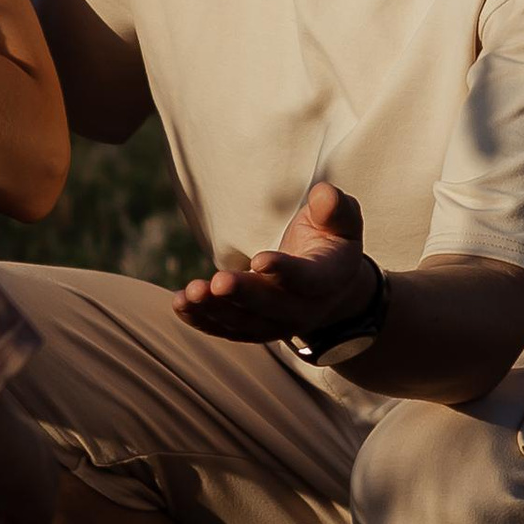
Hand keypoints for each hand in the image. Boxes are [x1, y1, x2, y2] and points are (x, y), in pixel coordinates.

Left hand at [175, 181, 381, 342]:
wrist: (329, 286)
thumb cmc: (330, 240)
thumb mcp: (343, 221)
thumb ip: (336, 208)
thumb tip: (323, 193)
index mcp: (328, 280)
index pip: (307, 279)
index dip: (285, 271)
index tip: (259, 260)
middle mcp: (303, 309)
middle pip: (271, 306)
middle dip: (243, 294)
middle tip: (218, 282)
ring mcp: (277, 324)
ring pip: (244, 323)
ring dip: (215, 310)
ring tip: (189, 294)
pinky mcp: (253, 329)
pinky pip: (227, 329)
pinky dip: (202, 320)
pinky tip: (180, 304)